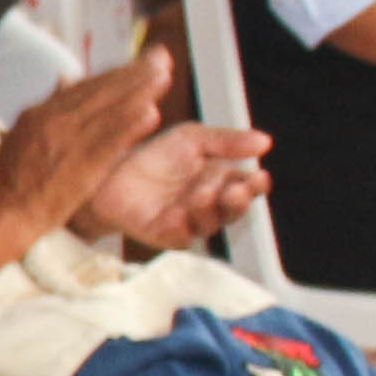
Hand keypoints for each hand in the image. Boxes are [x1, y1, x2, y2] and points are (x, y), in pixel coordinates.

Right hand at [0, 46, 172, 229]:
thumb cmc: (8, 182)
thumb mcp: (22, 135)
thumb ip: (48, 107)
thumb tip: (65, 79)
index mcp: (40, 112)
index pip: (85, 86)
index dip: (116, 72)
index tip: (140, 63)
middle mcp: (54, 120)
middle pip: (102, 91)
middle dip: (135, 73)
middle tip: (162, 57)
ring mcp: (66, 141)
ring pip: (109, 111)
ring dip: (140, 92)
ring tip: (165, 77)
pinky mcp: (78, 166)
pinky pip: (109, 142)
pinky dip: (131, 127)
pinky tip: (152, 114)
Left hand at [86, 120, 271, 249]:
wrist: (111, 169)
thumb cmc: (156, 156)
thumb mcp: (194, 138)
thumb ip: (227, 141)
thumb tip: (265, 142)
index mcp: (222, 181)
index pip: (248, 187)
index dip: (256, 185)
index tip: (259, 176)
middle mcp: (209, 205)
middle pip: (233, 210)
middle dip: (237, 201)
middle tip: (236, 190)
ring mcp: (187, 222)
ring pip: (208, 224)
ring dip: (209, 209)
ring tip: (202, 193)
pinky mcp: (162, 234)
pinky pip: (177, 237)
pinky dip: (180, 227)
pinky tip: (179, 215)